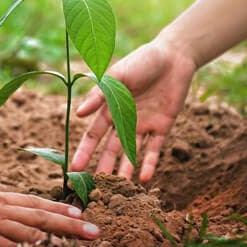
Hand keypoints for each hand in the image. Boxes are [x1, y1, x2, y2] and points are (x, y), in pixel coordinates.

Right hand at [71, 39, 196, 181]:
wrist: (173, 56)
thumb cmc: (141, 61)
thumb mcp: (117, 76)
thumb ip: (99, 95)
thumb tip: (78, 114)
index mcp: (110, 108)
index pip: (93, 135)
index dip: (84, 152)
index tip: (73, 169)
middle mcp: (124, 120)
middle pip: (111, 149)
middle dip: (102, 168)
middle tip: (94, 189)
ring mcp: (143, 125)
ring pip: (131, 153)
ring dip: (125, 170)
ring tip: (119, 190)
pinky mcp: (162, 126)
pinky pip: (155, 149)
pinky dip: (149, 163)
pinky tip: (144, 178)